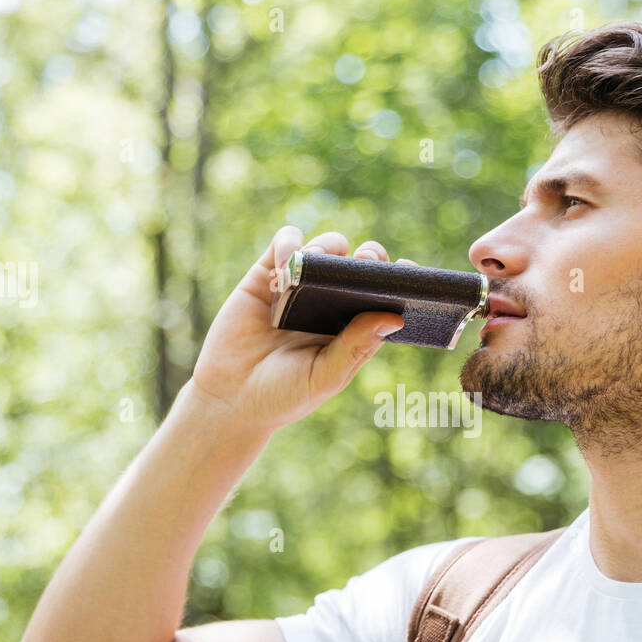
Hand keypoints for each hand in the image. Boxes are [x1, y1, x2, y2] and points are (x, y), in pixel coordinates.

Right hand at [188, 226, 411, 431]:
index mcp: (353, 326)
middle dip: (370, 255)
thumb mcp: (326, 376)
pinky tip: (287, 263)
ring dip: (328, 247)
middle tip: (367, 260)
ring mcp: (300, 286)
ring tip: (318, 264)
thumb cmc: (284, 395)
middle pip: (360, 264)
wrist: (230, 399)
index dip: (399, 279)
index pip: (384, 295)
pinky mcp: (267, 274)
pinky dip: (290, 243)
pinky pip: (286, 242)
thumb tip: (395, 317)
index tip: (410, 271)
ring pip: (327, 246)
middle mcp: (331, 302)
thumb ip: (356, 347)